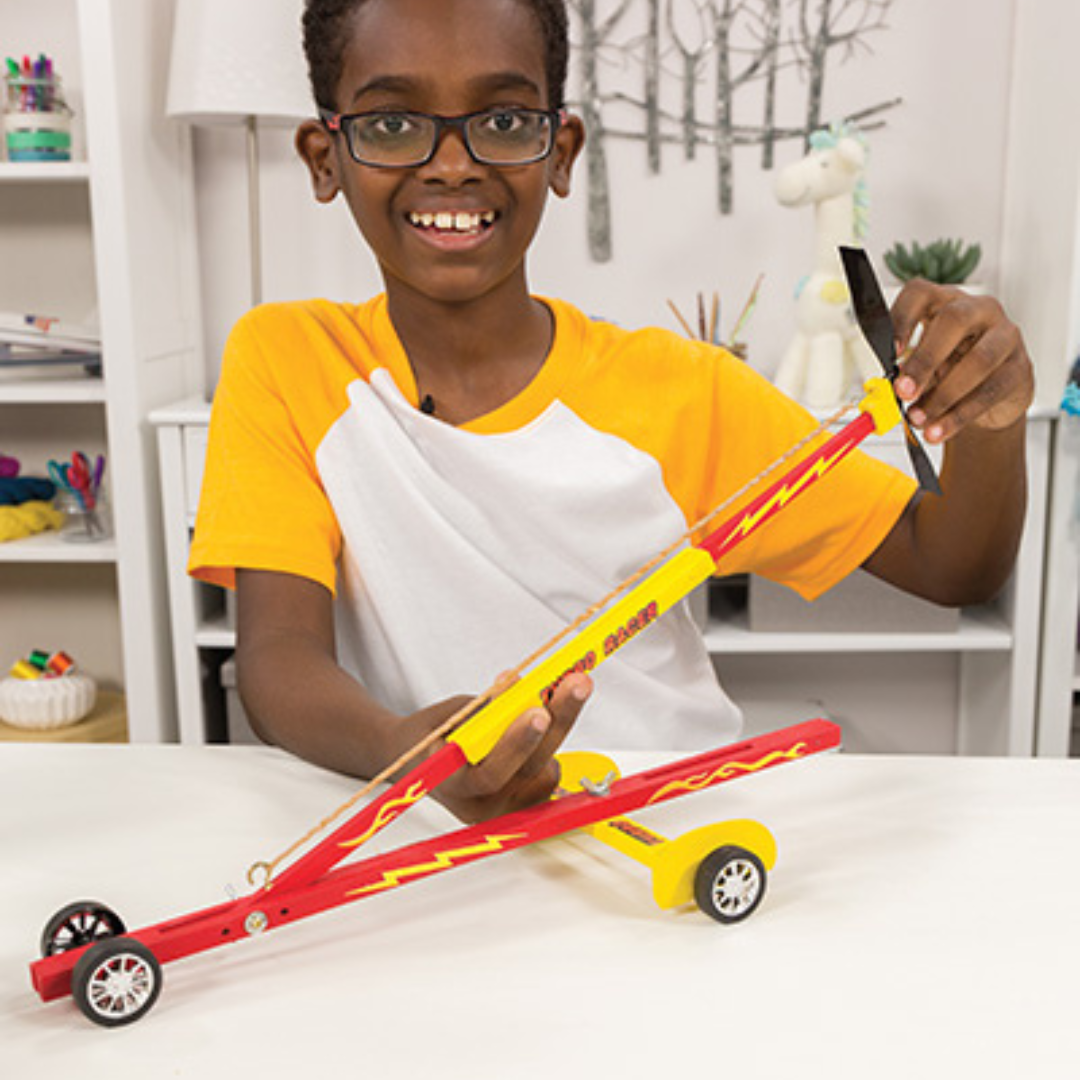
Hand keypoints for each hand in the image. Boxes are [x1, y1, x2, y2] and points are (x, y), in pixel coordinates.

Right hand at [409, 672, 592, 823]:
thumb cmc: (431, 737)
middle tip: (577, 684)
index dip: (517, 743)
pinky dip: (550, 745)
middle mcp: (480, 806)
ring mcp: (503, 811)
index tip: (539, 710)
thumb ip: (484, 706)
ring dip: (558, 729)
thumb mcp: (449, 714)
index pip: (490, 773)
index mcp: (451, 786)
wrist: (418, 763)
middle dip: (558, 720)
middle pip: (530, 769)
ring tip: (563, 692)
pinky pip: (547, 776)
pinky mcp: (521, 807)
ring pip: (546, 771)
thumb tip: (519, 685)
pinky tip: (546, 722)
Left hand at [888, 279, 1033, 443]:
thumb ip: (907, 373)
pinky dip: (960, 414)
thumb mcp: (925, 365)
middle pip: (954, 320)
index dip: (903, 319)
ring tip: (918, 419)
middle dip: (925, 359)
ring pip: (978, 359)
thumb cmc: (952, 369)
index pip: (920, 293)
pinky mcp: (1019, 367)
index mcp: (945, 302)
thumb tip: (887, 392)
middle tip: (903, 391)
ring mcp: (1005, 335)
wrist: (992, 395)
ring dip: (942, 395)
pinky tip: (939, 428)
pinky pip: (990, 390)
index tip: (890, 352)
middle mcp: (978, 310)